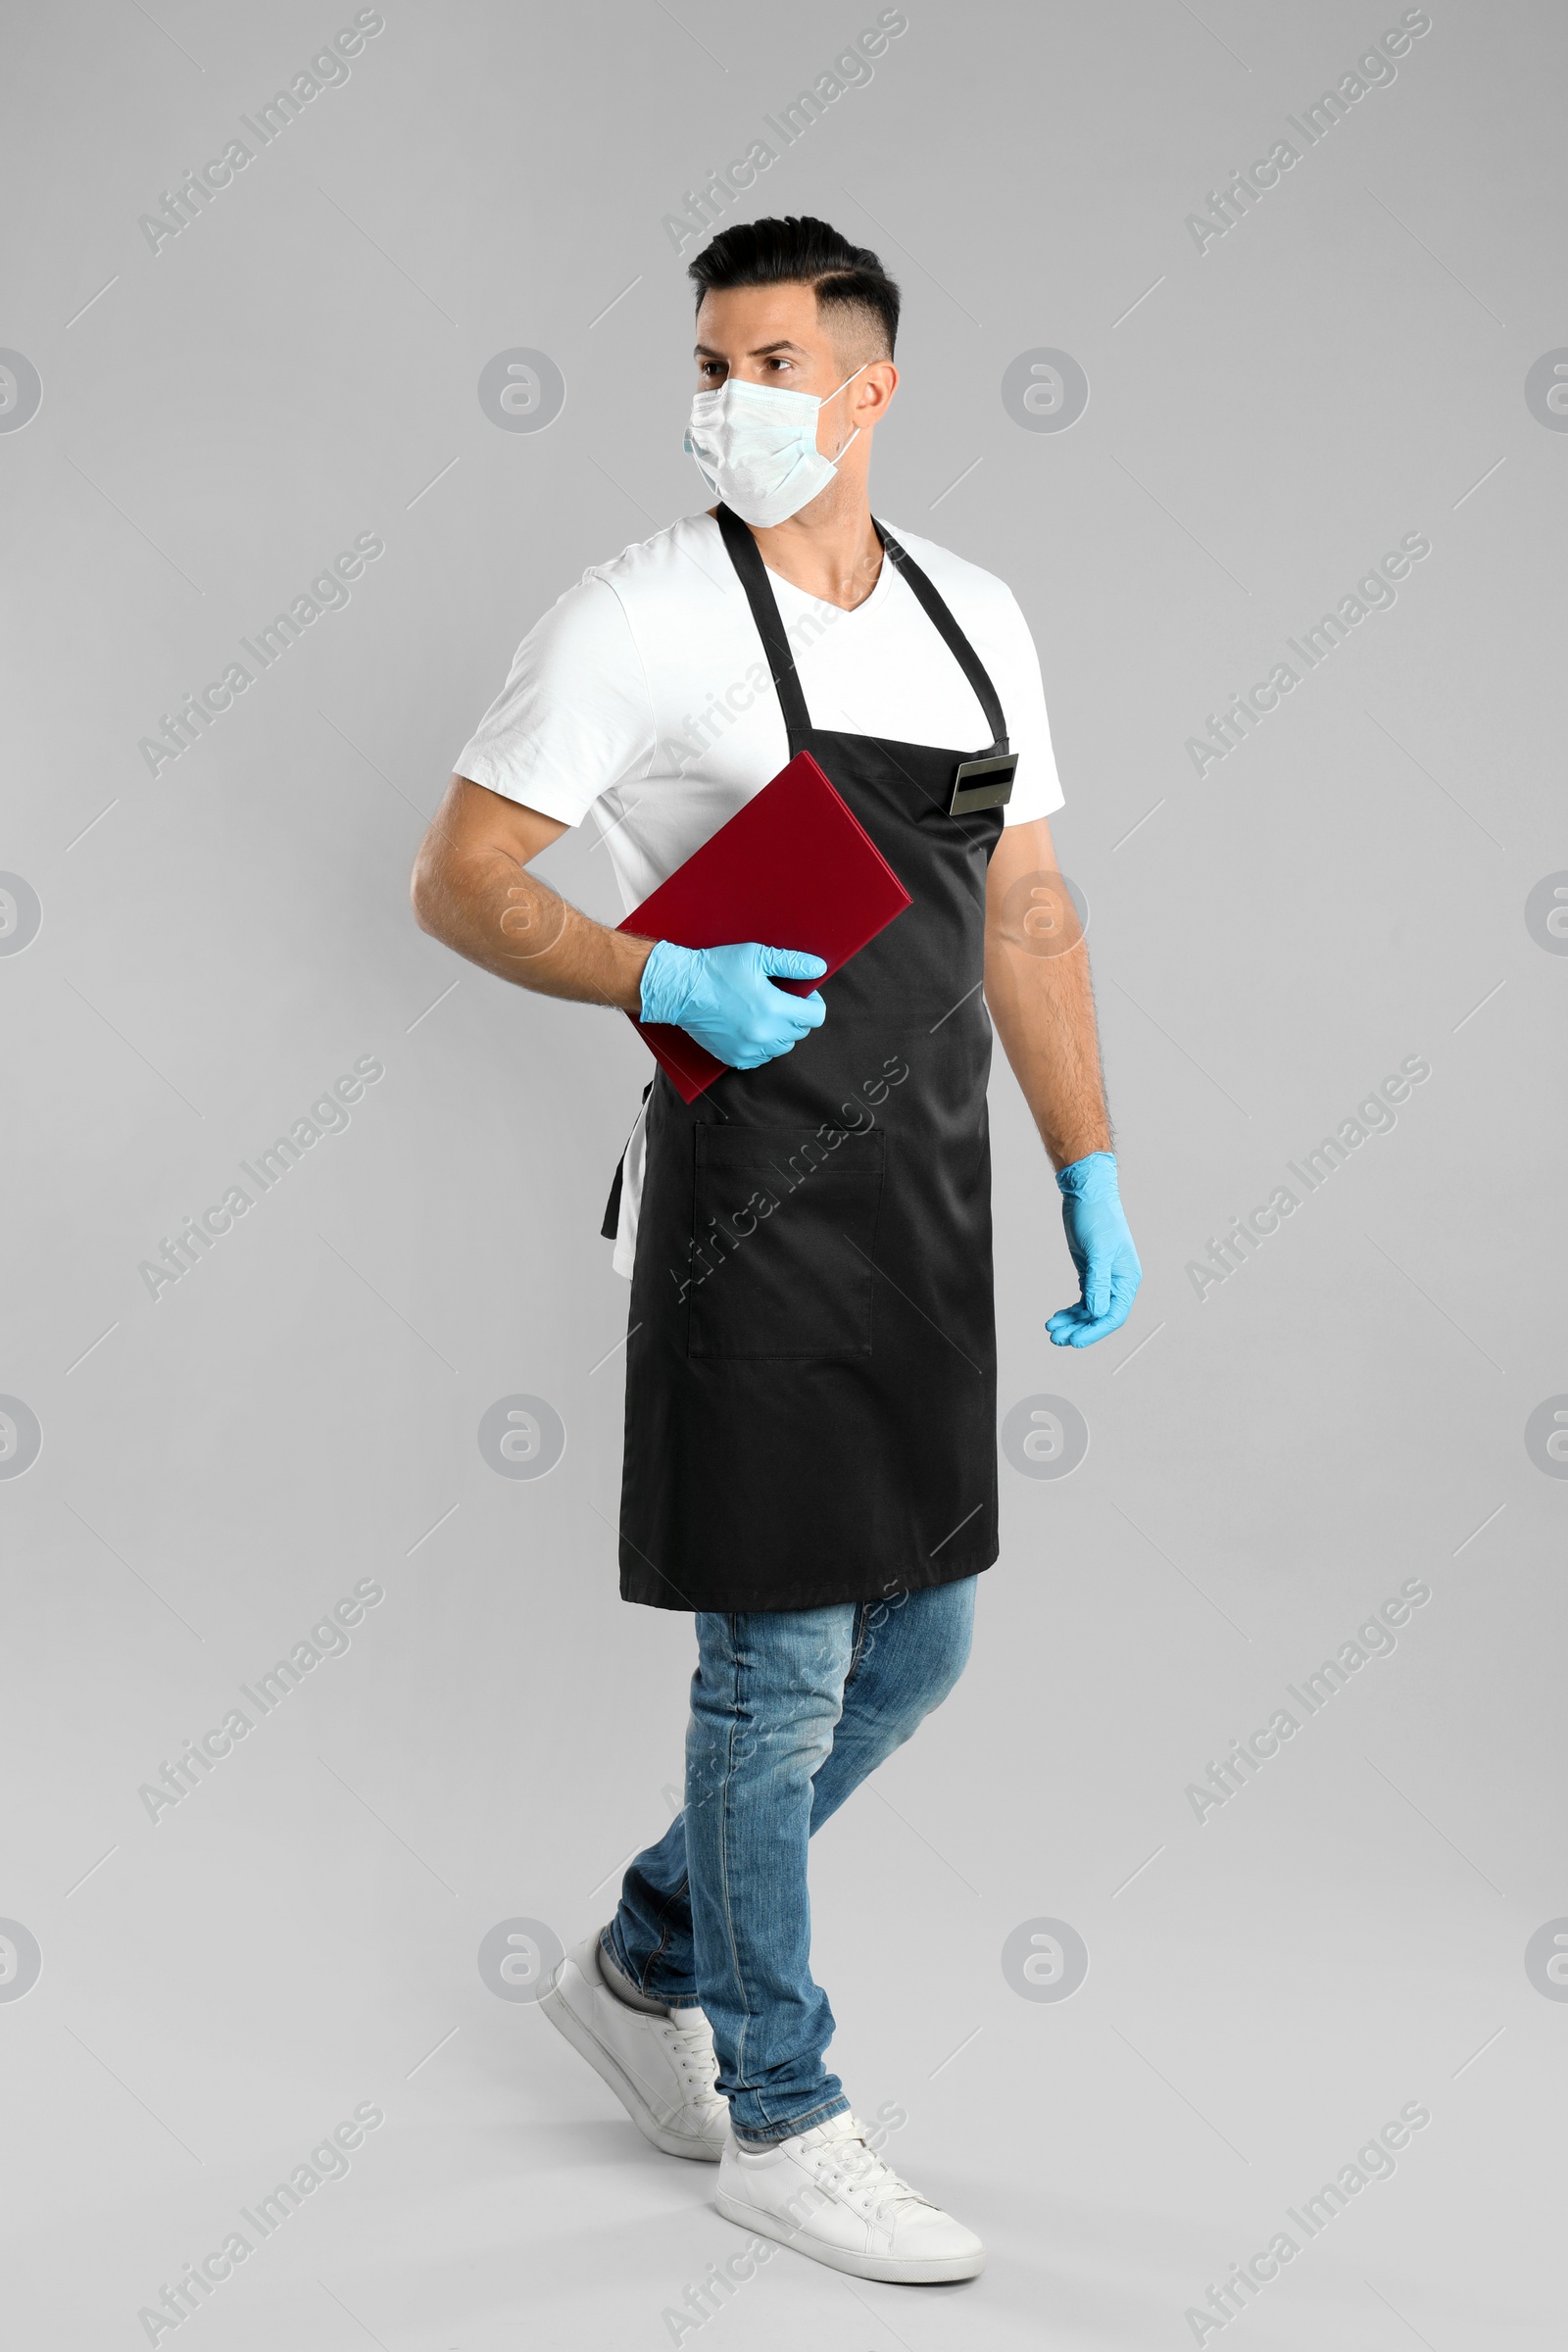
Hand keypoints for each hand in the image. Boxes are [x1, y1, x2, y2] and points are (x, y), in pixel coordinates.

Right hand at [639, 940, 826, 1068]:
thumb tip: (818, 968)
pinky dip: (762, 1045)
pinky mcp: (735, 1058)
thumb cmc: (716, 969)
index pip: (815, 1016)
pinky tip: (749, 1026)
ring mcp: (750, 1050)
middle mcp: (765, 1034)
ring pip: (782, 1046)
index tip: (802, 994)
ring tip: (763, 1011)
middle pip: (800, 1031)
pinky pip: (762, 1057)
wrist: (681, 989)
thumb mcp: (756, 956)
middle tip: (778, 998)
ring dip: (780, 1031)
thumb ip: (792, 962)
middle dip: (795, 1014)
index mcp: (774, 1009)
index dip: (813, 1002)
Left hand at [1047, 1151, 1140, 1346]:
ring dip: (1072, 1322)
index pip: (1114, 1314)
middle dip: (1080, 1329)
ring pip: (1089, 1310)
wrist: (1087, 1195)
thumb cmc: (1098, 1218)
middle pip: (1100, 1316)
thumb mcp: (1098, 1252)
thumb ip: (1099, 1283)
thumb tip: (1098, 1313)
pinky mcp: (1090, 1273)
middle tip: (1058, 1338)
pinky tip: (1057, 1318)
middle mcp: (1117, 1282)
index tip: (1076, 1340)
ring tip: (1052, 1330)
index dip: (1095, 1330)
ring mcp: (1103, 1278)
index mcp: (1127, 1278)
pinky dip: (1070, 1311)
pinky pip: (1083, 1300)